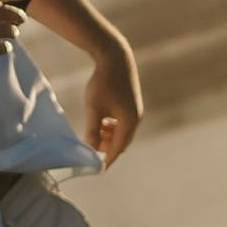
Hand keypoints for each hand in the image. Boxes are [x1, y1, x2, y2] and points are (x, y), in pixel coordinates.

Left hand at [85, 42, 143, 166]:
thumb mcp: (93, 109)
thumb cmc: (103, 83)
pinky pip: (124, 123)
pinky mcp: (132, 104)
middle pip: (122, 142)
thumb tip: (91, 148)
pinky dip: (113, 127)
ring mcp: (136, 111)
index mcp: (129, 122)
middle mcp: (136, 119)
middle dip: (107, 147)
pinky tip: (102, 120)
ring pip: (123, 133)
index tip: (98, 169)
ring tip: (95, 131)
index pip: (118, 149)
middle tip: (91, 145)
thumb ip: (92, 131)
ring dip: (110, 136)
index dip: (107, 159)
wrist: (116, 58)